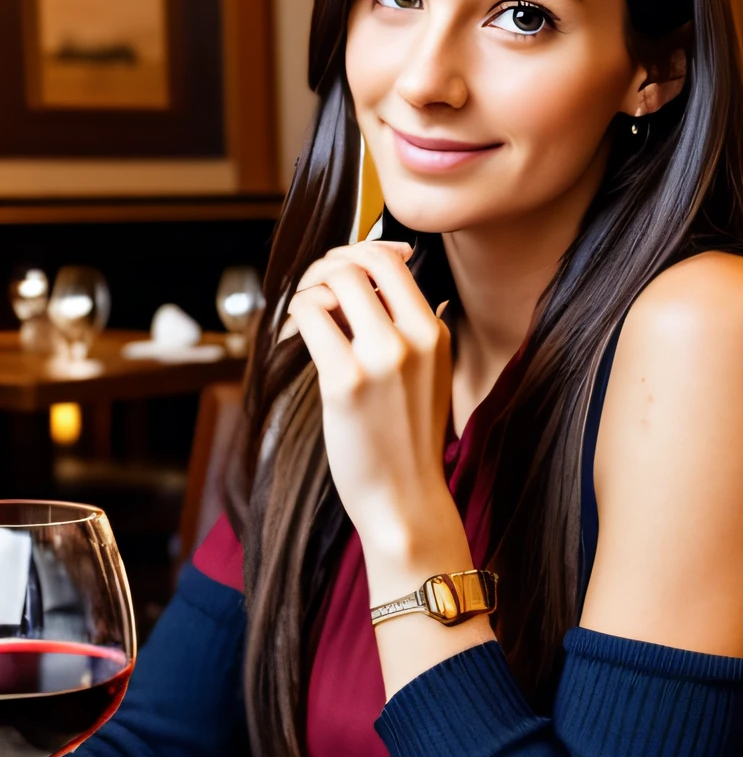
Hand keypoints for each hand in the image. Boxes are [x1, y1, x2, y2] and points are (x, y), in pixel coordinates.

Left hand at [282, 242, 463, 579]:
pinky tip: (293, 341)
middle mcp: (413, 337)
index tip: (340, 276)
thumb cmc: (406, 442)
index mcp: (435, 331)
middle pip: (358, 262)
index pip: (391, 260)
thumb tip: (356, 285)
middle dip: (325, 268)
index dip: (356, 255)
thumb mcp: (426, 375)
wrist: (405, 501)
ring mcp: (381, 357)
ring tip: (303, 323)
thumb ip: (402, 330)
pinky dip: (293, 318)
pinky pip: (308, 315)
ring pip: (332, 282)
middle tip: (312, 296)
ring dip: (307, 292)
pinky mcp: (345, 380)